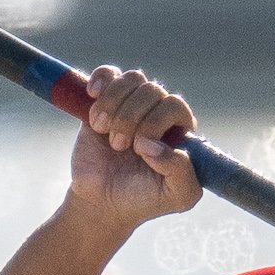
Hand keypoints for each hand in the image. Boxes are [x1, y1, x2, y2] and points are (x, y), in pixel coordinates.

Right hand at [64, 67, 200, 232]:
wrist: (101, 201)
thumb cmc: (143, 199)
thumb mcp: (177, 196)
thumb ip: (181, 171)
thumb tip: (155, 145)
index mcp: (180, 131)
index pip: (175, 106)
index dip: (155, 122)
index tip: (139, 148)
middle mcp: (158, 113)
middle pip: (152, 90)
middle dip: (130, 118)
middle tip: (118, 146)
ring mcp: (131, 105)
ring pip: (132, 79)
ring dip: (113, 104)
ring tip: (102, 129)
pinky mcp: (104, 102)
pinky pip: (109, 73)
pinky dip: (101, 80)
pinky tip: (93, 95)